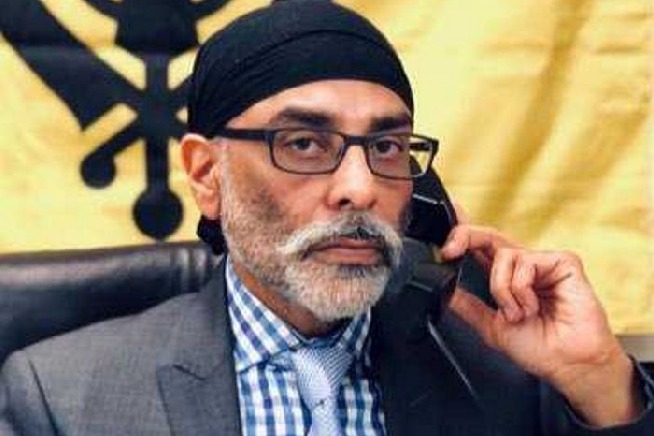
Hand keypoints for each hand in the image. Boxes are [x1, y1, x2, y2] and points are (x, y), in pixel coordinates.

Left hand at [441, 224, 643, 426]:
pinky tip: (533, 306)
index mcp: (506, 277)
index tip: (445, 237)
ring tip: (518, 313)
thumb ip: (467, 305)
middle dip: (464, 237)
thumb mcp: (490, 325)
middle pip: (488, 236)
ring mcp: (543, 262)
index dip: (462, 233)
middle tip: (450, 251)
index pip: (481, 247)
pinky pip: (526, 262)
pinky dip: (521, 289)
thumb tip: (443, 289)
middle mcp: (523, 265)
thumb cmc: (540, 348)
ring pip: (503, 254)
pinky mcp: (563, 262)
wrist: (568, 364)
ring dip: (502, 289)